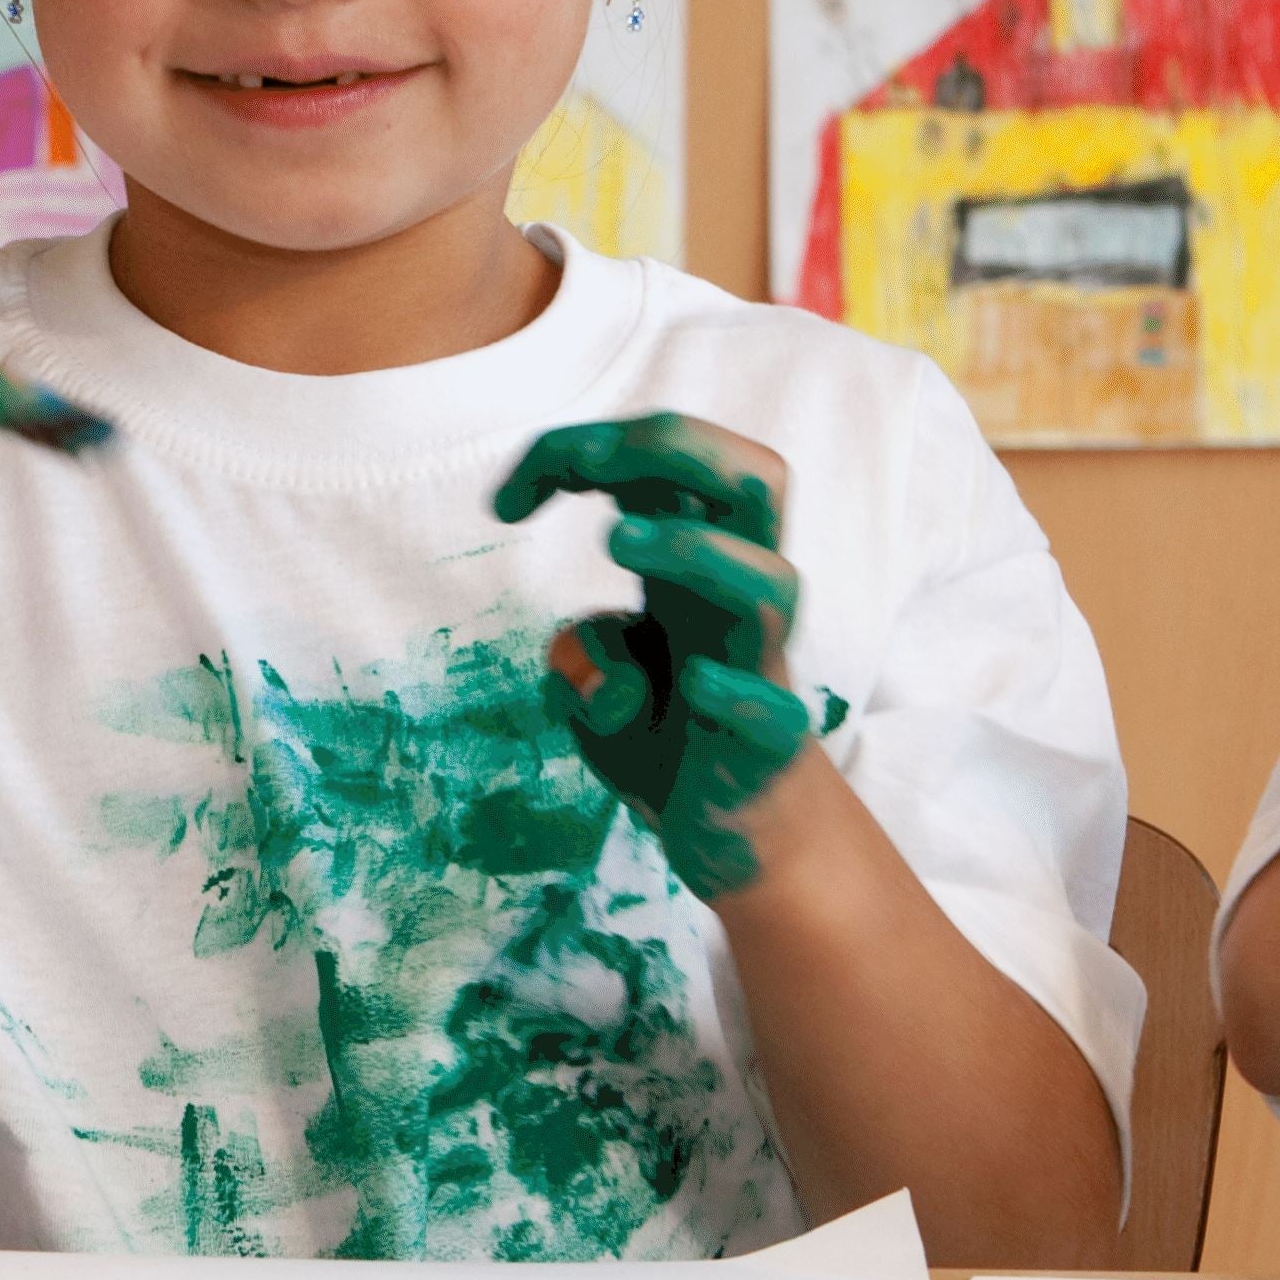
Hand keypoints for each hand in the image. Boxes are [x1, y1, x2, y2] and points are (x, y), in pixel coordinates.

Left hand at [496, 414, 821, 894]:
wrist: (730, 833)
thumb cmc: (665, 732)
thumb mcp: (598, 679)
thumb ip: (581, 643)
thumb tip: (583, 647)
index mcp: (697, 565)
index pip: (666, 462)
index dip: (582, 451)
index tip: (506, 501)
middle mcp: (738, 599)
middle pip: (755, 479)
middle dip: (674, 446)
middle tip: (588, 468)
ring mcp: (761, 669)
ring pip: (771, 583)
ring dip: (695, 551)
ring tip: (614, 542)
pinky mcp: (770, 747)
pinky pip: (773, 710)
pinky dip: (735, 692)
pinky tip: (691, 690)